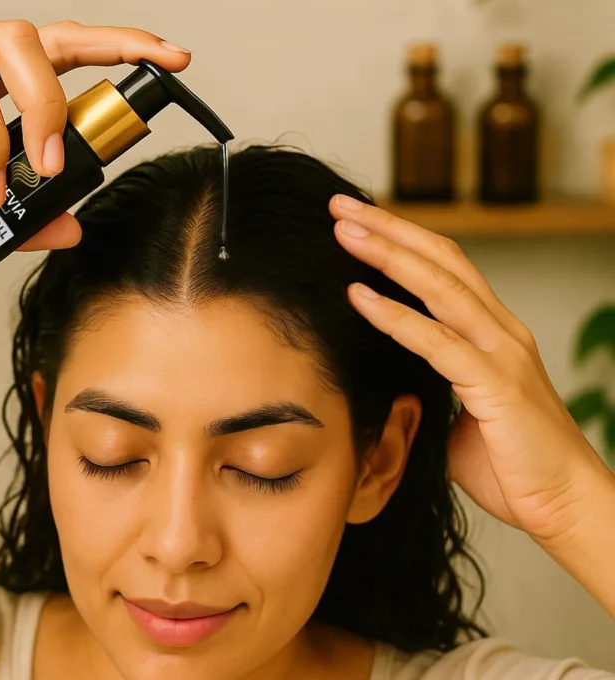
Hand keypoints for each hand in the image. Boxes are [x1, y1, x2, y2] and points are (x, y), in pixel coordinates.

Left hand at [330, 194, 614, 544]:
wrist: (565, 506)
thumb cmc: (512, 465)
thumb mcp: (459, 415)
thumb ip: (431, 388)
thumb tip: (392, 383)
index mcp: (493, 333)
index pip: (445, 267)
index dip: (401, 239)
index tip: (356, 220)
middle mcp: (501, 331)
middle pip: (441, 260)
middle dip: (388, 228)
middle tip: (339, 204)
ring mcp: (502, 353)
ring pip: (440, 287)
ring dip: (386, 255)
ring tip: (342, 231)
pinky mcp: (497, 384)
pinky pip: (436, 341)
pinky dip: (394, 315)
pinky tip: (357, 295)